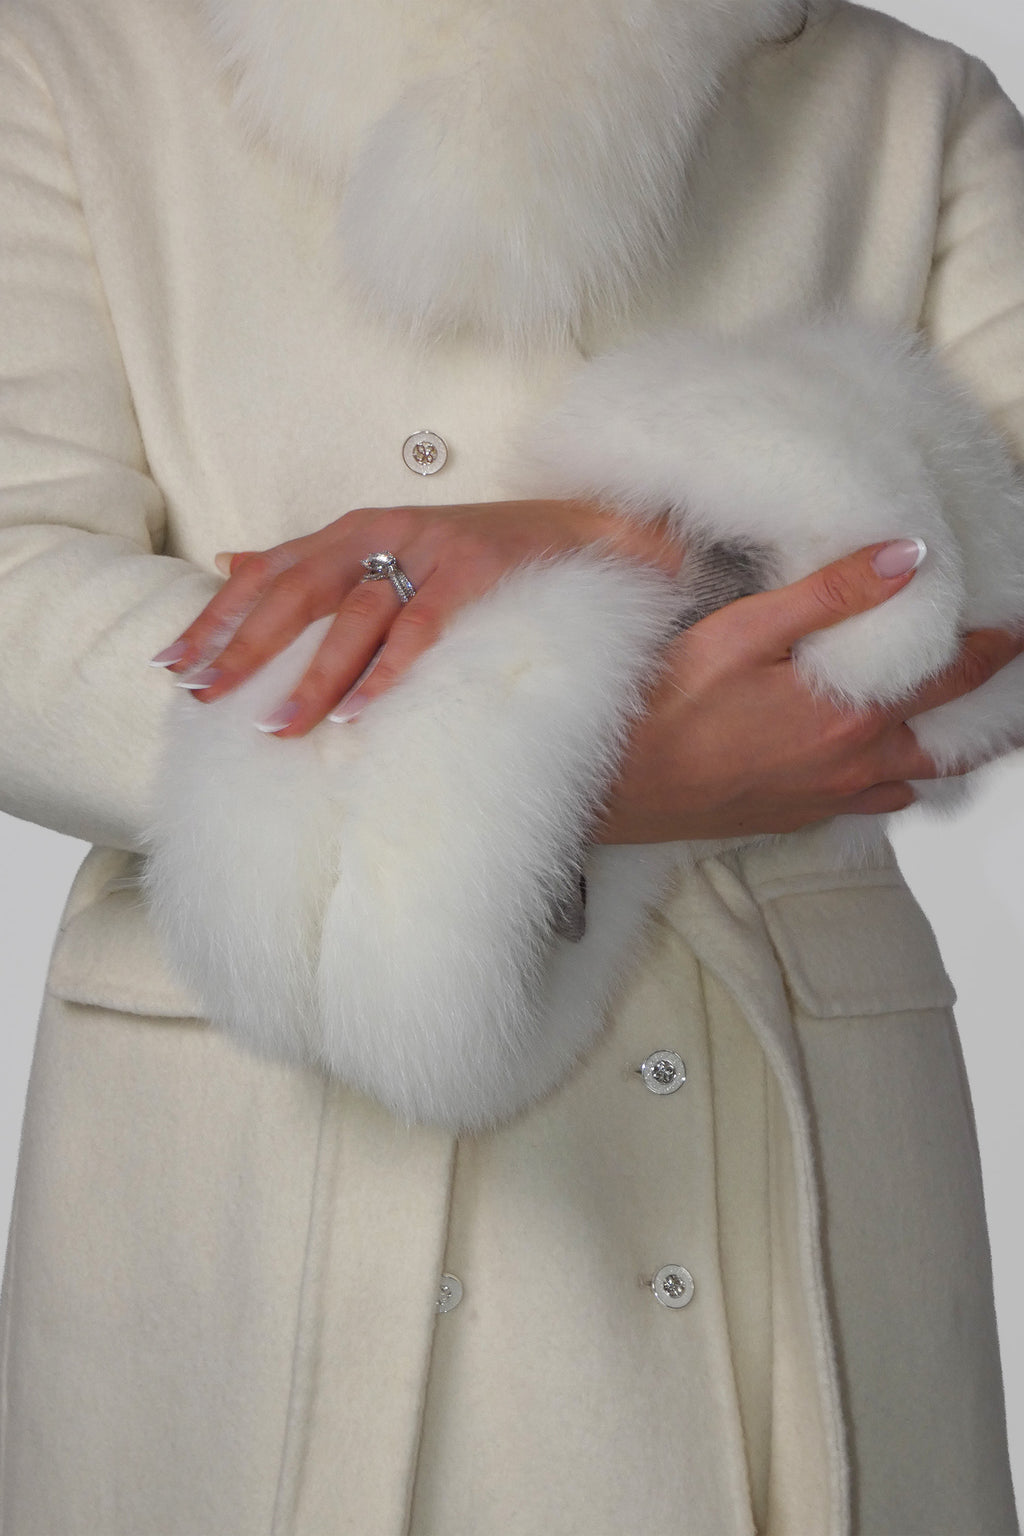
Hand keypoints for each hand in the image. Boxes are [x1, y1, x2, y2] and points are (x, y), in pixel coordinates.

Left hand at [150, 500, 682, 733]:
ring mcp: (430, 550)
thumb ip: (310, 559)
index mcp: (354, 529)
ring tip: (277, 726)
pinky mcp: (475, 574)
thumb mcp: (387, 548)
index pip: (269, 573)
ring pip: (354, 615)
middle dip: (245, 645)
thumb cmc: (477, 555)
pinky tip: (357, 712)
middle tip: (205, 695)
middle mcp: (383, 531)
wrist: (581, 533)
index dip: (218, 616)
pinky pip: (421, 629)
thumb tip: (230, 564)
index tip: (173, 662)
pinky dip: (387, 672)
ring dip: (312, 675)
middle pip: (296, 590)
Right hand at [598, 541, 1023, 843]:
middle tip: (1008, 704)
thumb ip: (830, 595)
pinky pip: (861, 804)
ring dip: (936, 755)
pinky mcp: (788, 816)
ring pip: (906, 781)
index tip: (1013, 633)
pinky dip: (885, 785)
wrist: (610, 786)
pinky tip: (880, 775)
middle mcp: (848, 767)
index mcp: (847, 716)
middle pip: (943, 745)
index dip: (986, 651)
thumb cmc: (665, 709)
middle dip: (981, 720)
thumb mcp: (744, 632)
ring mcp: (820, 799)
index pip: (944, 679)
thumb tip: (908, 559)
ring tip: (955, 736)